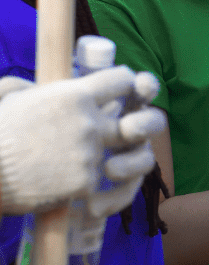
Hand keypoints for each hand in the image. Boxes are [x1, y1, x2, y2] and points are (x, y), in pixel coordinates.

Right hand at [0, 67, 160, 214]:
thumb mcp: (11, 94)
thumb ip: (37, 85)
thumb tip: (42, 86)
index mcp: (75, 95)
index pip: (123, 80)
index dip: (126, 84)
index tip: (124, 91)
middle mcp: (90, 123)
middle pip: (138, 120)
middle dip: (140, 123)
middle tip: (131, 126)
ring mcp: (90, 154)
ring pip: (120, 153)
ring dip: (113, 156)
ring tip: (95, 158)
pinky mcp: (85, 183)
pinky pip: (99, 180)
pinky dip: (87, 181)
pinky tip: (69, 180)